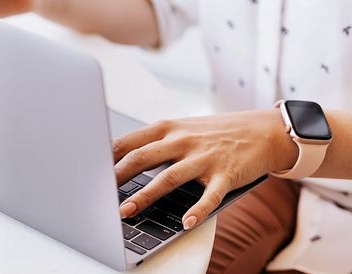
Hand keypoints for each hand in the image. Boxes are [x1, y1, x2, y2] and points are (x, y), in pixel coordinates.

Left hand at [112, 110, 297, 229]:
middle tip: (97, 193)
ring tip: (126, 211)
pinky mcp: (226, 175)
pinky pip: (209, 196)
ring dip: (144, 195)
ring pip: (168, 177)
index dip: (105, 156)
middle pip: (141, 158)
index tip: (86, 169)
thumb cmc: (215, 133)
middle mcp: (182, 141)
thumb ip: (155, 143)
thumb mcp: (182, 129)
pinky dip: (198, 210)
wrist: (264, 130)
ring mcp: (204, 158)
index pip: (128, 141)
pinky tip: (186, 222)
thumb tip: (119, 161)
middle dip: (116, 176)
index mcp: (167, 128)